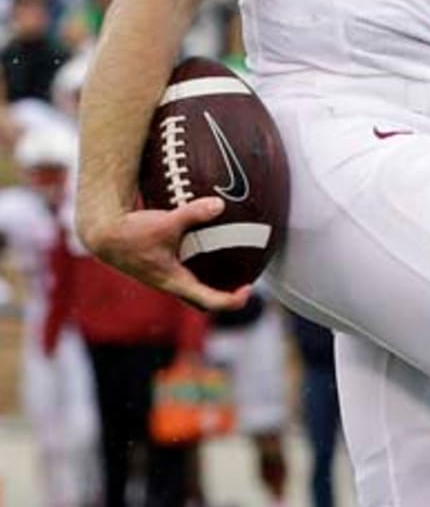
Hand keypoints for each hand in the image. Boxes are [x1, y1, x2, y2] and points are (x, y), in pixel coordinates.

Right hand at [81, 197, 252, 312]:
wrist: (103, 234)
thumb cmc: (131, 233)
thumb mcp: (165, 222)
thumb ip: (193, 213)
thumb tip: (220, 205)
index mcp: (174, 281)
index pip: (208, 302)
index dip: (231, 301)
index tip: (248, 290)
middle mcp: (171, 283)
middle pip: (202, 301)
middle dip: (225, 297)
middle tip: (245, 284)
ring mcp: (165, 276)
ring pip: (194, 287)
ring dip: (213, 282)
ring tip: (235, 266)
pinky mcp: (161, 265)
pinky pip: (187, 271)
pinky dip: (201, 264)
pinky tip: (210, 243)